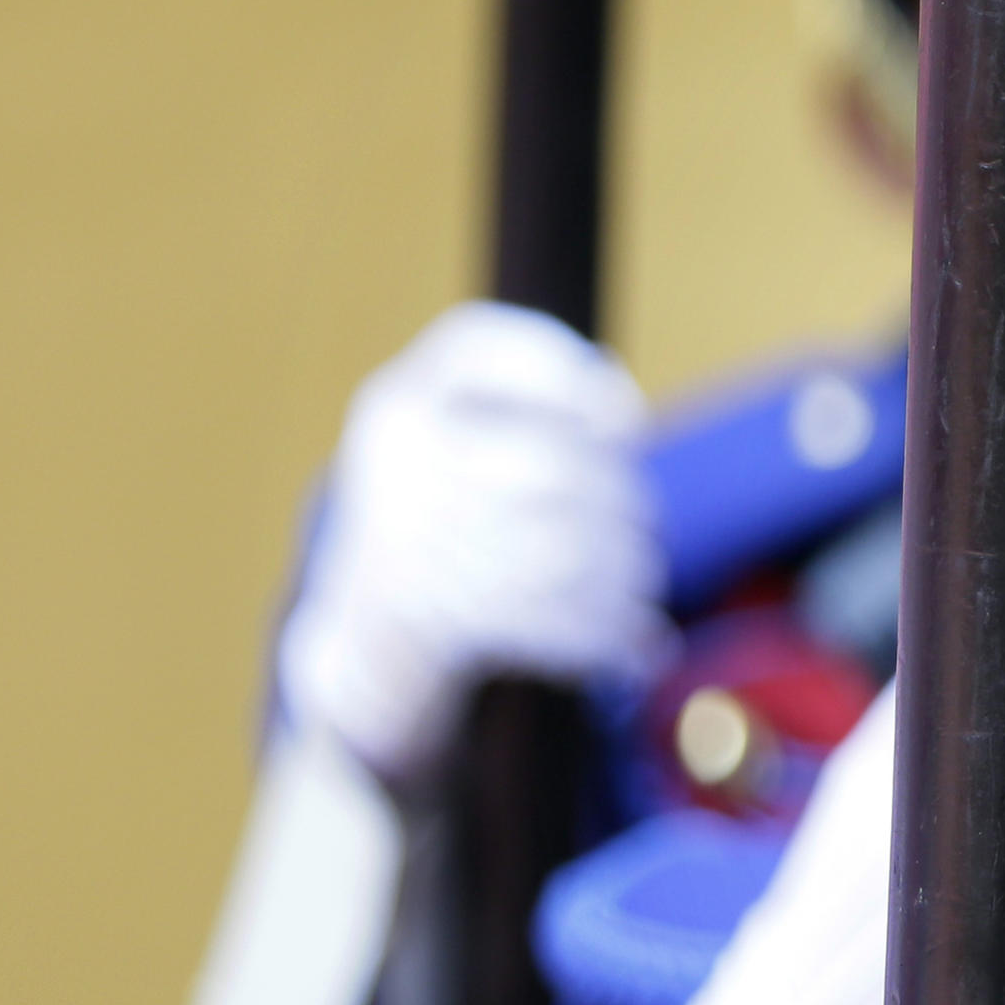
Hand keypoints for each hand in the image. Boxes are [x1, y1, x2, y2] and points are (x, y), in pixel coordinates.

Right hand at [277, 303, 663, 782]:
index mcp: (397, 406)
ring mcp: (408, 539)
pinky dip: (610, 636)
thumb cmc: (437, 541)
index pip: (481, 349)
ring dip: (626, 577)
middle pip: (556, 465)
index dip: (568, 374)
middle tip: (643, 537)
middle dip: (621, 507)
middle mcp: (397, 460)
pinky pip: (555, 618)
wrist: (361, 655)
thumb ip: (519, 422)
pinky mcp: (431, 617)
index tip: (626, 421)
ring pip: (567, 549)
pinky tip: (636, 649)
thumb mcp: (449, 459)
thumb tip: (623, 418)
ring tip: (641, 591)